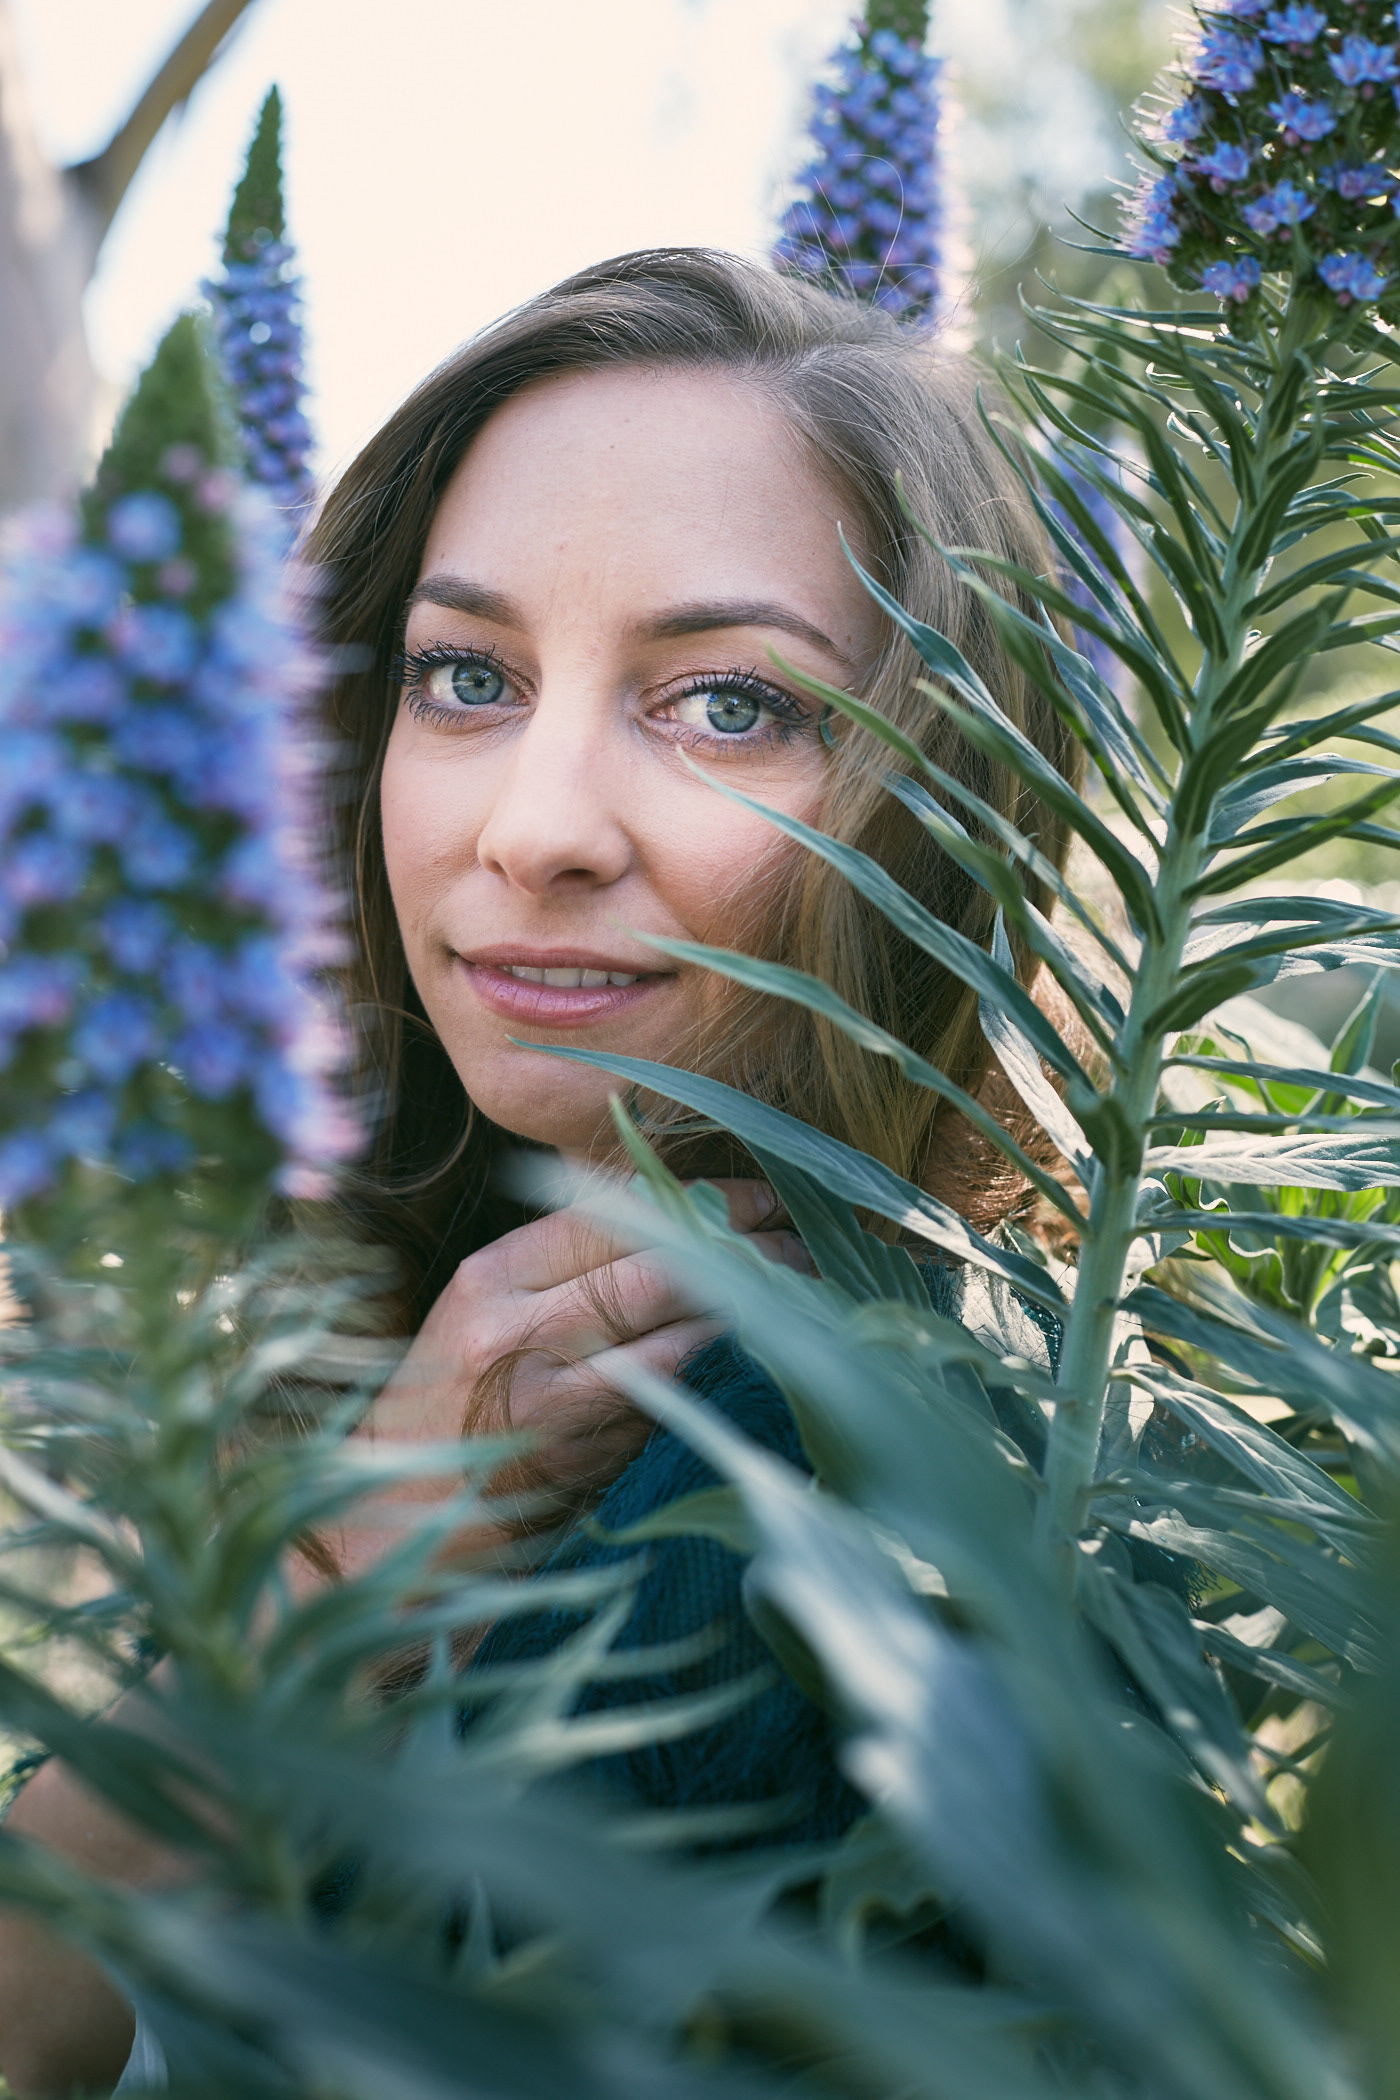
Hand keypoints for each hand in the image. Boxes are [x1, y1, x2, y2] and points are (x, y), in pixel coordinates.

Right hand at [332, 1179, 803, 1573]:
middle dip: (743, 1256)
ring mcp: (551, 1404)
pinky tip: (766, 1366)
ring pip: (676, 1342)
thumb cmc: (452, 1399)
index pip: (612, 1215)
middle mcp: (515, 1332)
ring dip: (750, 1319)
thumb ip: (567, 1266)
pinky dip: (722, 1381)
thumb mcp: (485, 1310)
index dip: (699, 1202)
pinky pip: (672, 1408)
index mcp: (491, 1277)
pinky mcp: (583, 1464)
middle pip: (654, 1271)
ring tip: (804, 1300)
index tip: (760, 1201)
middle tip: (805, 1249)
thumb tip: (686, 1219)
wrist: (394, 1513)